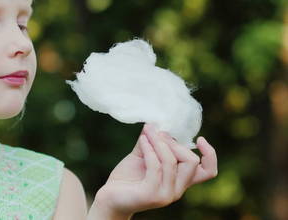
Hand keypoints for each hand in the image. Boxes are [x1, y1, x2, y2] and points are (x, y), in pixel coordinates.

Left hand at [89, 124, 217, 218]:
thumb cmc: (127, 177)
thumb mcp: (142, 155)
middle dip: (173, 142)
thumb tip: (155, 122)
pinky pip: (156, 166)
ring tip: (146, 134)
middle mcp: (177, 190)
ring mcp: (165, 194)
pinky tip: (142, 142)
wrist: (109, 197)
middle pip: (191, 161)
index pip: (208, 172)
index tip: (199, 138)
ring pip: (172, 161)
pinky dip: (149, 150)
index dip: (210, 154)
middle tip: (155, 133)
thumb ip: (151, 141)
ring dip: (158, 143)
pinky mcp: (151, 195)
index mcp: (180, 180)